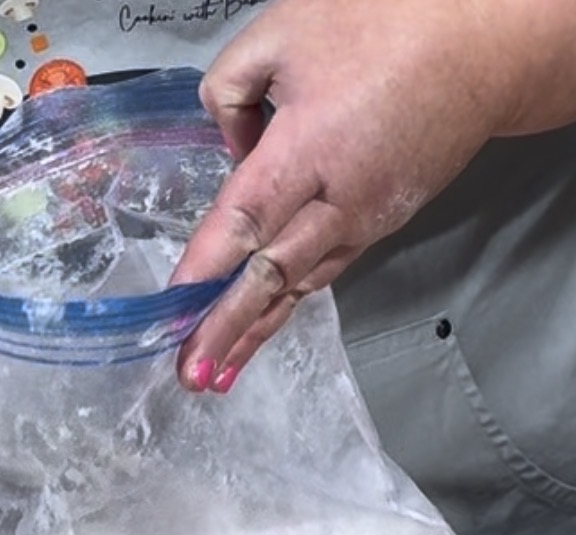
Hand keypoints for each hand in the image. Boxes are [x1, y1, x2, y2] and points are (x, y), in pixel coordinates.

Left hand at [168, 0, 517, 393]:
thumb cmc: (388, 22)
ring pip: (299, 285)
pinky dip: (290, 304)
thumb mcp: (285, 30)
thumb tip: (228, 150)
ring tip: (216, 373)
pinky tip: (260, 330)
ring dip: (255, 331)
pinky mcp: (380, 224)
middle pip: (270, 275)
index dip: (205, 270)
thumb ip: (231, 89)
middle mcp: (338, 198)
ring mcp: (364, 218)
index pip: (244, 220)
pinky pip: (324, 271)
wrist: (485, 43)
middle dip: (226, 329)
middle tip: (189, 375)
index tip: (174, 311)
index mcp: (310, 147)